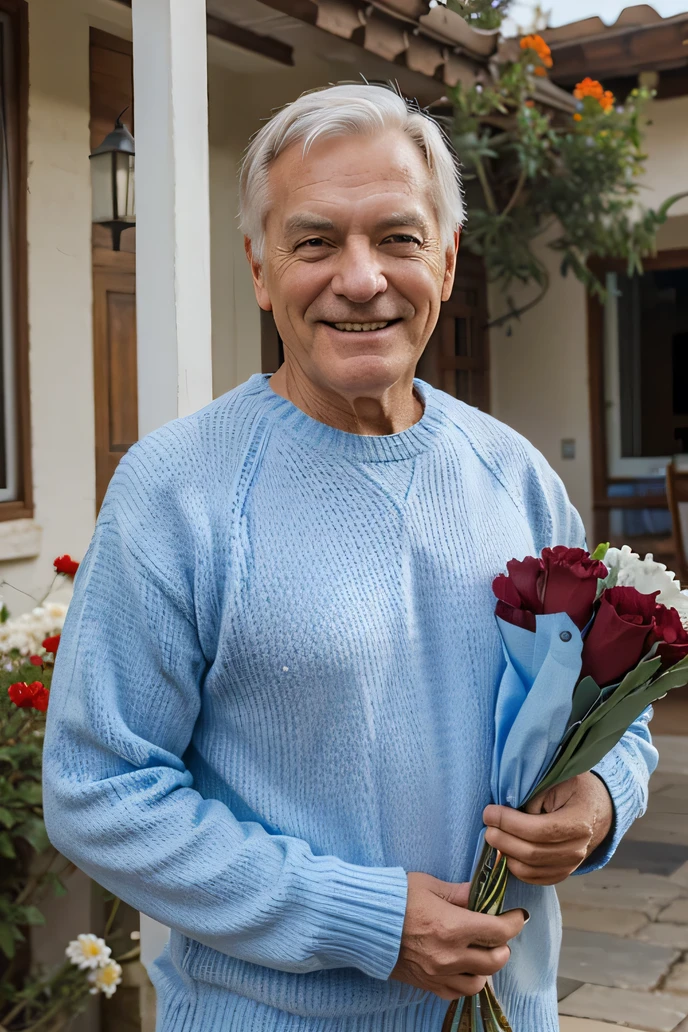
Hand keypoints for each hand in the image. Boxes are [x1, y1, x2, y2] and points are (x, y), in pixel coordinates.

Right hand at [389, 872, 525, 999]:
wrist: (362, 921)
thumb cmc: (394, 897)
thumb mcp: (429, 886)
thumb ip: (460, 893)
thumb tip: (482, 894)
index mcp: (452, 926)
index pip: (499, 931)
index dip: (514, 922)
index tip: (518, 916)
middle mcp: (449, 955)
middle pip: (495, 960)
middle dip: (503, 945)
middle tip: (497, 933)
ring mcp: (438, 974)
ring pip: (479, 981)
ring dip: (486, 966)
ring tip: (480, 951)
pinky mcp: (427, 984)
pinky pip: (457, 992)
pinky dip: (466, 981)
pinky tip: (462, 967)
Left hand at [483, 772, 613, 885]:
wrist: (595, 808)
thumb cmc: (573, 789)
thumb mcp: (557, 780)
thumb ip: (535, 793)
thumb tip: (508, 808)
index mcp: (579, 822)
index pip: (539, 830)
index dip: (510, 823)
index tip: (489, 812)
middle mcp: (578, 849)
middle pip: (532, 853)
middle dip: (503, 840)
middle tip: (487, 826)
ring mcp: (572, 865)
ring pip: (530, 869)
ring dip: (505, 854)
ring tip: (493, 836)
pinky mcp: (562, 873)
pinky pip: (534, 878)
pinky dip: (514, 867)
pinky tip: (505, 850)